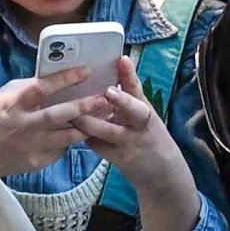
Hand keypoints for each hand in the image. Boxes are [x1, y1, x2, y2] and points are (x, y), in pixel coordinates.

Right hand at [0, 68, 93, 189]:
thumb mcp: (2, 97)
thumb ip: (27, 89)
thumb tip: (55, 78)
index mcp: (12, 105)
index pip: (41, 88)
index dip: (64, 79)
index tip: (85, 71)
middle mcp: (23, 126)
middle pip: (59, 115)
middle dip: (85, 106)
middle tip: (105, 97)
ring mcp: (31, 146)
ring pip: (67, 136)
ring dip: (88, 125)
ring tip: (105, 115)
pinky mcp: (38, 161)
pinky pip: (61, 149)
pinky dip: (71, 139)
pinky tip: (83, 131)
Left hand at [68, 68, 193, 217]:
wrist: (160, 171)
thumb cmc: (145, 135)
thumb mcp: (141, 115)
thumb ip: (127, 99)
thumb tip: (104, 77)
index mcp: (144, 108)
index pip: (138, 88)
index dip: (130, 73)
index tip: (123, 60)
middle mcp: (140, 124)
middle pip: (135, 110)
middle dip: (122, 100)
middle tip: (108, 92)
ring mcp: (131, 142)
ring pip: (109, 131)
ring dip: (90, 122)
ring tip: (73, 113)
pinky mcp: (121, 158)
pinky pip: (99, 146)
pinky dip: (85, 137)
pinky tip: (69, 130)